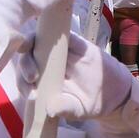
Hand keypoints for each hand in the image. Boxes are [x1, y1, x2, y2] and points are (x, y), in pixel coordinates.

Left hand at [19, 31, 133, 120]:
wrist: (114, 91)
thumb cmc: (88, 102)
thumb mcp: (77, 109)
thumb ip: (64, 108)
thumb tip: (50, 110)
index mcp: (41, 82)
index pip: (24, 80)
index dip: (23, 84)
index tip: (31, 94)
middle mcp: (45, 64)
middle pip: (28, 58)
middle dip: (25, 65)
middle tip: (32, 76)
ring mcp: (58, 51)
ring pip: (39, 41)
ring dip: (31, 42)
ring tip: (29, 49)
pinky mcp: (72, 40)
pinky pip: (61, 31)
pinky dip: (54, 27)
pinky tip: (50, 29)